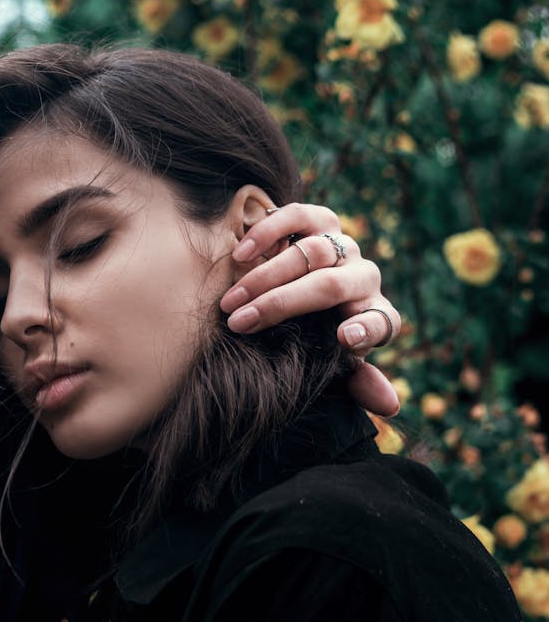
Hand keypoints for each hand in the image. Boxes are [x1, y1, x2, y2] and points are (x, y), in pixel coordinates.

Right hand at [219, 203, 400, 416]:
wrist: (311, 288)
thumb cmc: (323, 334)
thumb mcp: (337, 363)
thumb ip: (359, 382)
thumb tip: (390, 406)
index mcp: (377, 315)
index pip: (381, 322)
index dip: (365, 329)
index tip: (343, 338)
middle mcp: (365, 276)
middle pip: (329, 286)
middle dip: (280, 305)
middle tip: (239, 323)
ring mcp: (344, 245)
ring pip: (312, 252)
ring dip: (266, 275)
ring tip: (232, 299)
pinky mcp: (322, 220)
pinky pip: (298, 215)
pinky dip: (269, 231)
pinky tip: (241, 253)